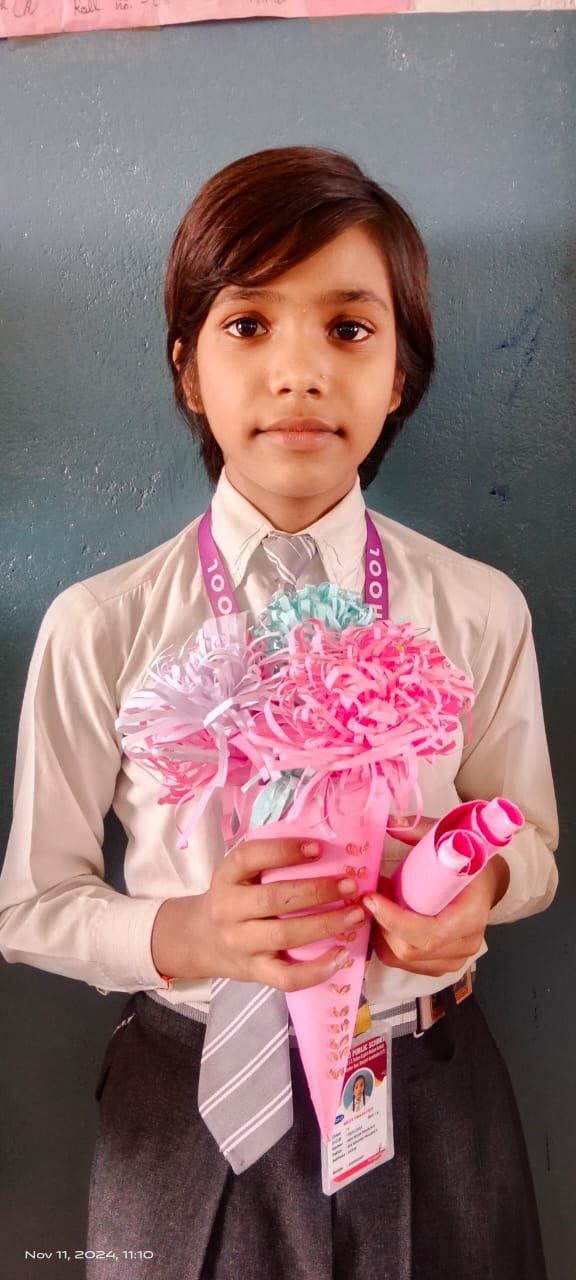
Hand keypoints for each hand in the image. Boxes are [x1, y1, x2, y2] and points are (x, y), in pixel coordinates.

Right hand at [151, 837, 364, 991]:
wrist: (201, 940)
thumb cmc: (232, 899)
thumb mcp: (237, 874)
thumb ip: (267, 861)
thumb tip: (321, 847)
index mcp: (226, 878)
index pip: (250, 857)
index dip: (284, 851)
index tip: (317, 848)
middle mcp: (229, 910)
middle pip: (274, 899)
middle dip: (317, 890)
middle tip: (350, 885)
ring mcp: (241, 944)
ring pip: (284, 936)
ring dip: (325, 924)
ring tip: (355, 915)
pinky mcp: (255, 972)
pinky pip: (287, 977)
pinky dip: (317, 970)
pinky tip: (341, 956)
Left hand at [364, 815, 509, 976]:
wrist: (487, 882)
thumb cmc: (468, 860)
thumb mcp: (449, 839)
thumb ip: (419, 830)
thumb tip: (389, 822)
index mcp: (472, 914)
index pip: (429, 933)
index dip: (395, 920)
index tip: (371, 898)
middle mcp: (466, 943)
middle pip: (411, 950)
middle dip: (381, 926)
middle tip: (370, 897)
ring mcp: (455, 958)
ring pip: (403, 960)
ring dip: (381, 935)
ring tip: (377, 907)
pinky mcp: (442, 964)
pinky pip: (405, 964)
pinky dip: (387, 945)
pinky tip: (383, 922)